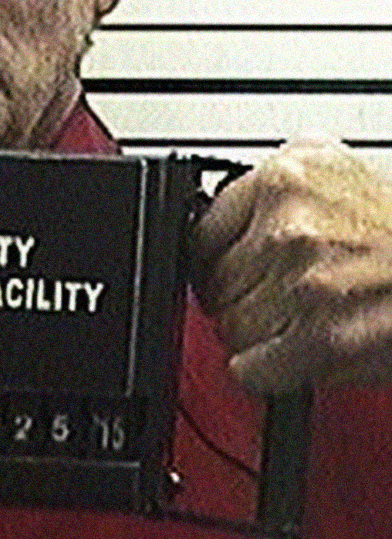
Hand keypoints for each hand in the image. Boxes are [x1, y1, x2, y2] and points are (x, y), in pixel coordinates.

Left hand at [190, 141, 391, 392]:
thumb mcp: (336, 167)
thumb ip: (276, 183)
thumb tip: (223, 209)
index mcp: (285, 180)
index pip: (202, 231)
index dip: (212, 259)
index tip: (221, 270)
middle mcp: (289, 228)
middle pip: (214, 284)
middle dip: (239, 299)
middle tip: (271, 300)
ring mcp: (304, 283)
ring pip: (232, 327)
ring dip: (257, 336)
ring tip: (294, 323)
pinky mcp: (323, 338)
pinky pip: (251, 369)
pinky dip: (266, 371)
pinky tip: (293, 354)